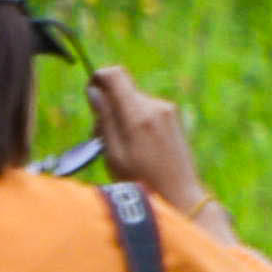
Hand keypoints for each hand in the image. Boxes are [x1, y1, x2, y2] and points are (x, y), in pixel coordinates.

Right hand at [85, 64, 220, 218]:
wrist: (180, 196)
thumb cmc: (143, 181)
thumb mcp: (114, 154)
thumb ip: (105, 119)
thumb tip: (94, 91)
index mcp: (139, 115)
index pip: (115, 75)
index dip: (98, 79)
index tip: (91, 97)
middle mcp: (156, 106)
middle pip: (122, 89)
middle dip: (108, 106)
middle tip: (102, 137)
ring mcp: (168, 111)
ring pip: (133, 101)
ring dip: (121, 116)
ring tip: (120, 147)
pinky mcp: (174, 117)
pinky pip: (146, 110)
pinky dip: (135, 121)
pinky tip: (136, 146)